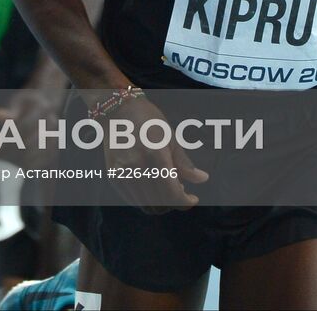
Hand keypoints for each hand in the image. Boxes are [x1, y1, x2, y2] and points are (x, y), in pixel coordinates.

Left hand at [0, 87, 59, 163]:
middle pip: (29, 144)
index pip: (24, 126)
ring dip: (14, 161)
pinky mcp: (53, 150)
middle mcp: (51, 124)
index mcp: (42, 108)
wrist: (47, 105)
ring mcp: (54, 138)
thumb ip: (9, 111)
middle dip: (7, 152)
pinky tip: (9, 163)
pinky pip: (39, 164)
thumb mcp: (18, 101)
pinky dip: (22, 166)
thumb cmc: (27, 104)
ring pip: (34, 157)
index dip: (7, 138)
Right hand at [100, 95, 208, 213]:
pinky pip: (133, 200)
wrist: (117, 111)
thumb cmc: (148, 121)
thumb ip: (184, 163)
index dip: (185, 202)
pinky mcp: (114, 176)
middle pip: (160, 203)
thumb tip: (202, 179)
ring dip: (160, 204)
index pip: (172, 194)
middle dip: (174, 203)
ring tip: (165, 190)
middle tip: (180, 193)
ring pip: (146, 206)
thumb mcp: (170, 138)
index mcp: (156, 156)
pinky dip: (146, 200)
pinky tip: (152, 188)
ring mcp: (123, 173)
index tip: (192, 199)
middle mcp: (137, 168)